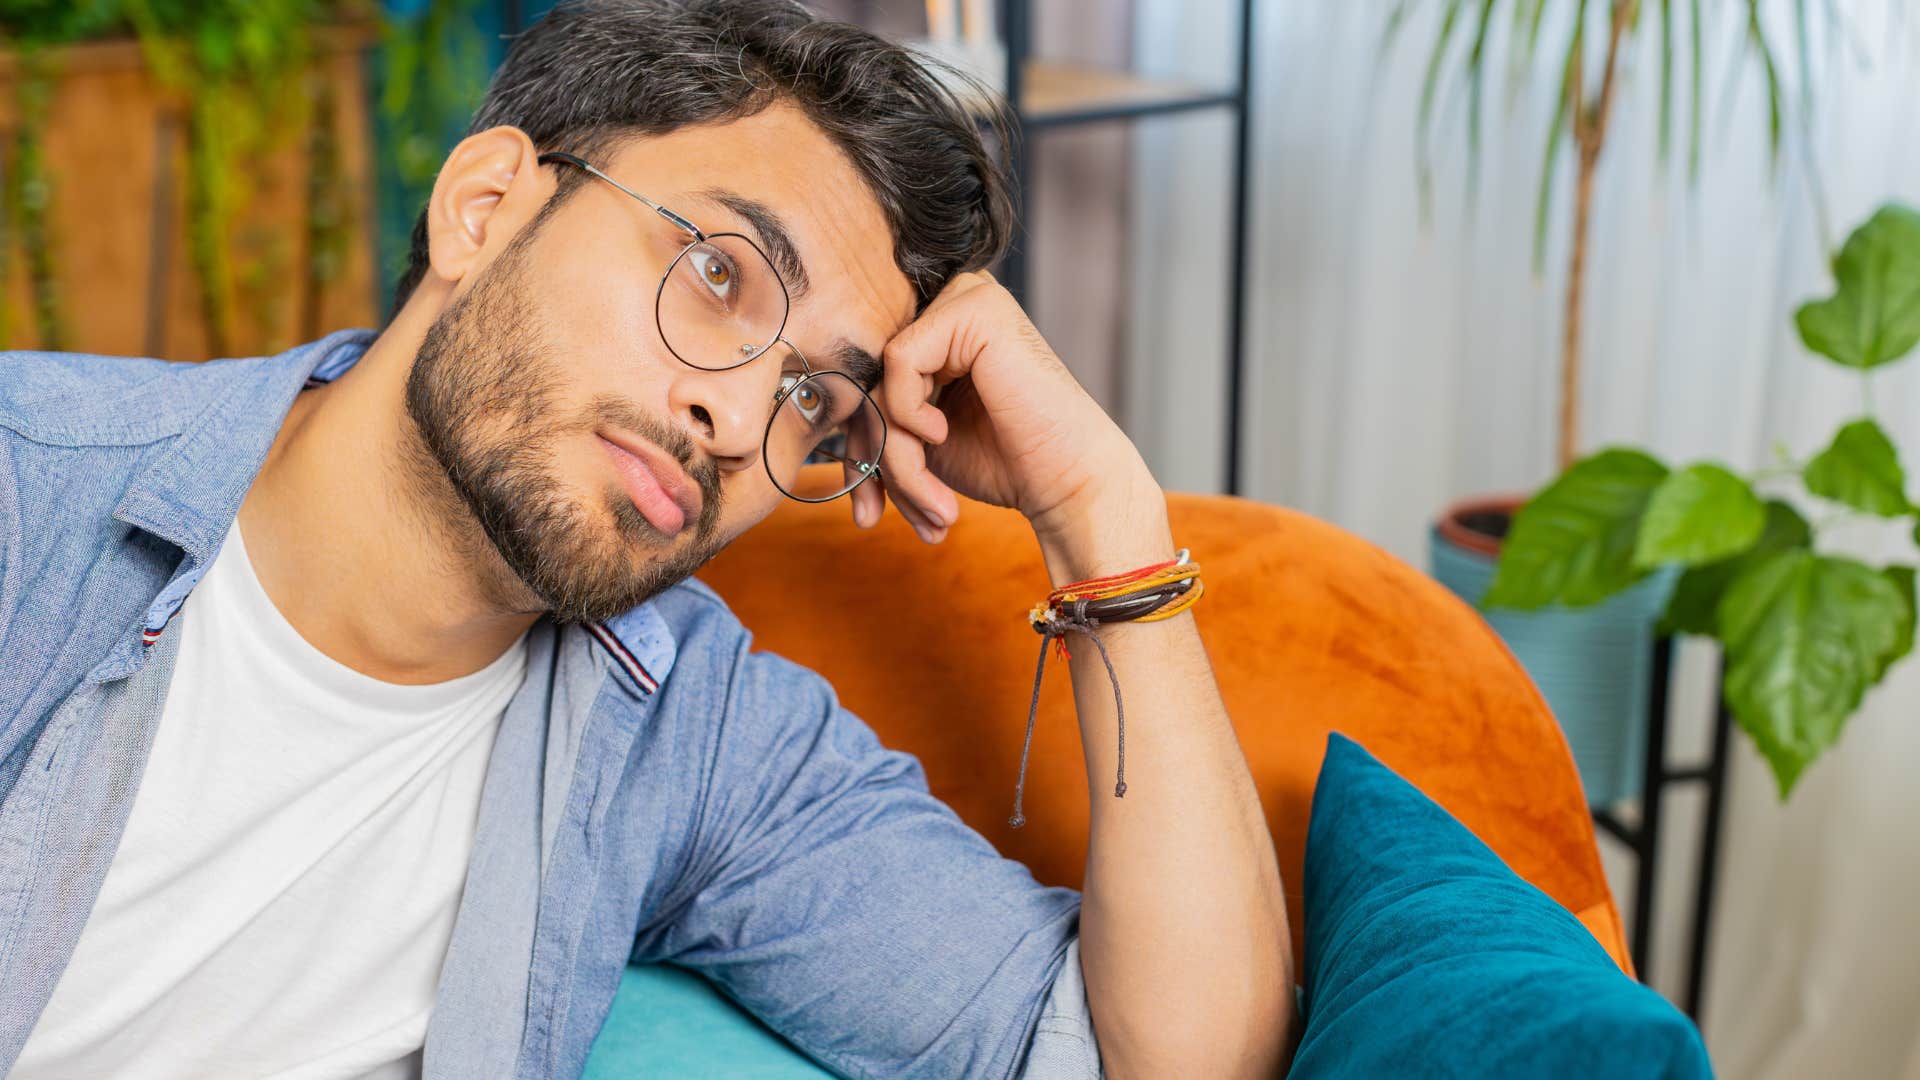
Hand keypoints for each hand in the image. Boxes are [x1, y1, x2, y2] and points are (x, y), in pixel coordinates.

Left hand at [854, 270, 1168, 576]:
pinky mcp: (974, 308)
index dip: (860, 447)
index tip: (868, 511)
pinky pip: (898, 362)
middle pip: (869, 378)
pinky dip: (908, 414)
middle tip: (881, 517)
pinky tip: (942, 434)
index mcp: (941, 328)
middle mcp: (952, 302)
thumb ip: (874, 418)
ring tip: (931, 502)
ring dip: (894, 454)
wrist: (1067, 483)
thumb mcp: (919, 443)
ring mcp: (966, 297)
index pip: (869, 379)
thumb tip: (815, 418)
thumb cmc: (1006, 463)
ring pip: (880, 378)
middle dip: (871, 458)